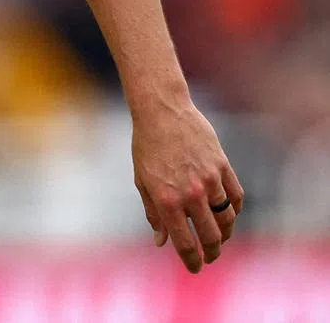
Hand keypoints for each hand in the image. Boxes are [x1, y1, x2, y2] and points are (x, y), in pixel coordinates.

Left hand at [132, 99, 243, 273]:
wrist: (161, 110)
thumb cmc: (146, 145)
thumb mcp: (142, 181)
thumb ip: (153, 213)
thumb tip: (161, 242)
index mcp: (167, 200)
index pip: (186, 243)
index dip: (192, 261)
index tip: (195, 267)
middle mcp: (191, 193)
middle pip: (211, 236)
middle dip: (212, 252)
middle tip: (209, 256)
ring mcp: (209, 180)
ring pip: (227, 219)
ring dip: (225, 233)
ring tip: (219, 236)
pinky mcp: (223, 166)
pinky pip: (236, 197)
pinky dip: (234, 210)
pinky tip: (228, 213)